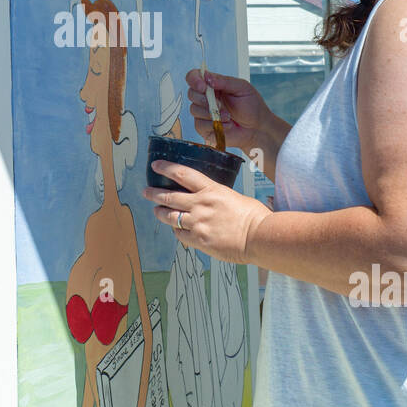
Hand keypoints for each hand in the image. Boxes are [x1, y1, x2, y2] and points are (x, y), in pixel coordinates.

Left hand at [143, 160, 271, 264]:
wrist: (259, 237)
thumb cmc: (253, 216)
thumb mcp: (233, 197)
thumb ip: (216, 197)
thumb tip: (208, 200)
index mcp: (211, 190)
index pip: (183, 174)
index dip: (166, 168)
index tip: (155, 165)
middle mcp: (201, 205)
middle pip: (169, 196)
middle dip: (154, 193)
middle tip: (146, 191)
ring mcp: (198, 223)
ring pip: (170, 216)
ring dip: (160, 212)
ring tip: (156, 210)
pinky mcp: (199, 240)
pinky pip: (180, 234)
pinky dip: (176, 231)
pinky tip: (176, 230)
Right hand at [185, 69, 267, 154]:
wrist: (257, 127)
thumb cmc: (251, 106)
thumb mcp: (242, 88)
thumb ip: (225, 81)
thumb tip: (208, 77)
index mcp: (213, 86)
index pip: (194, 77)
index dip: (194, 80)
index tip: (203, 86)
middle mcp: (206, 98)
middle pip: (191, 93)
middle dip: (204, 99)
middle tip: (220, 104)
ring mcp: (203, 113)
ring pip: (194, 110)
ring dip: (212, 113)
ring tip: (228, 116)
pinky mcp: (204, 128)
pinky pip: (200, 125)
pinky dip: (214, 125)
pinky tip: (227, 125)